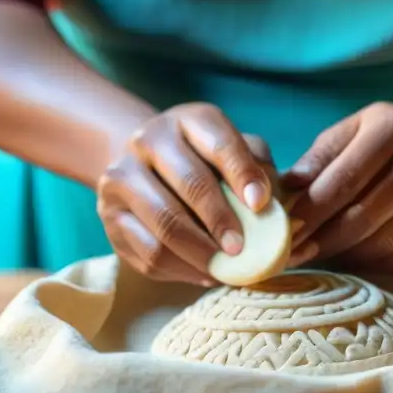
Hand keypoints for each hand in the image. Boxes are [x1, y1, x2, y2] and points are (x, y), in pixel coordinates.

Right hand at [96, 103, 273, 284]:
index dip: (243, 174)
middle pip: (190, 182)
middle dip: (221, 219)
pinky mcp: (111, 217)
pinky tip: (205, 273)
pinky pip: (148, 251)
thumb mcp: (237, 155)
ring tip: (225, 268)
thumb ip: (262, 175)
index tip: (261, 204)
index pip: (220, 143)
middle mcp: (149, 140)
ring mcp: (122, 177)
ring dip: (201, 252)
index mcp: (189, 120)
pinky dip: (182, 269)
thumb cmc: (206, 164)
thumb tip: (282, 219)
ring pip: (165, 222)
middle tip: (243, 248)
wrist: (145, 168)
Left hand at [283, 101, 392, 272]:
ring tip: (321, 252)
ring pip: (380, 246)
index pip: (345, 180)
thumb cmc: (387, 140)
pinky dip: (370, 263)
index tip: (285, 231)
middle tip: (294, 254)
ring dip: (343, 255)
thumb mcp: (354, 130)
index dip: (311, 211)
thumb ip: (320, 156)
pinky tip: (355, 253)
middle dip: (322, 241)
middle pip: (363, 218)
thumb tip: (286, 189)